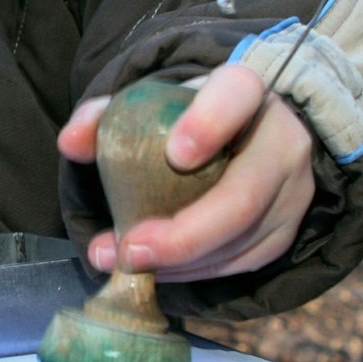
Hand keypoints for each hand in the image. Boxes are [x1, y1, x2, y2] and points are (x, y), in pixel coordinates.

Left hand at [58, 64, 314, 281]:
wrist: (243, 133)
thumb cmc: (186, 116)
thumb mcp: (149, 103)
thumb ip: (105, 117)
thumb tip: (71, 143)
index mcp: (245, 90)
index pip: (237, 96)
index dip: (209, 124)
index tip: (174, 155)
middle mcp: (280, 139)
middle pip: (242, 196)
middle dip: (182, 234)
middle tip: (129, 249)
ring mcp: (291, 190)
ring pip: (241, 239)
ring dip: (180, 262)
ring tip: (125, 263)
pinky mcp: (285, 230)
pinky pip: (243, 260)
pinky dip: (195, 271)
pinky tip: (157, 270)